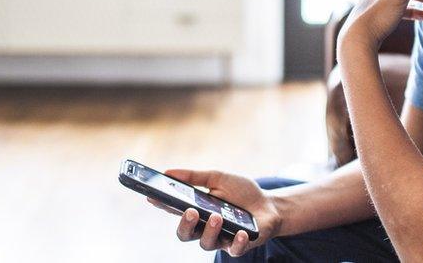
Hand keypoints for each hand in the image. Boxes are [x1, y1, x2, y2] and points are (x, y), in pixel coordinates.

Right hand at [147, 169, 281, 256]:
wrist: (270, 205)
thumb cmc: (241, 192)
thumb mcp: (218, 178)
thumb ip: (195, 177)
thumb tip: (168, 171)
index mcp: (197, 210)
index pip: (174, 210)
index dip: (162, 205)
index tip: (152, 197)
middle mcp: (205, 228)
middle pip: (185, 234)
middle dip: (185, 224)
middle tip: (190, 211)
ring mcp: (221, 238)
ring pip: (206, 243)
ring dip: (210, 230)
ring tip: (217, 216)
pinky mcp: (239, 246)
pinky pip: (234, 250)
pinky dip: (237, 242)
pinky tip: (241, 232)